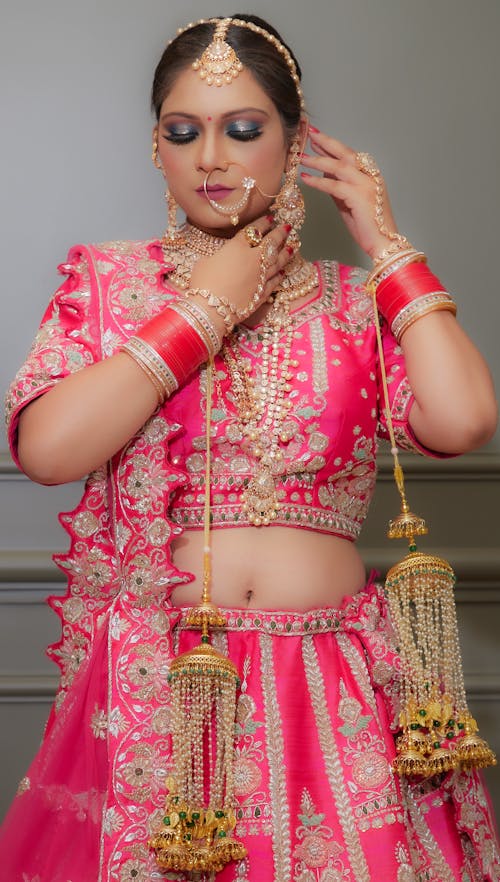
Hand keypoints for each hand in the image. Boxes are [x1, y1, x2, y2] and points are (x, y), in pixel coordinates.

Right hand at [189, 216, 292, 324]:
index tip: (270, 218)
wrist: (211, 309)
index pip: (254, 231)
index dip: (263, 223)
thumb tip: (221, 258)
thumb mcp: (204, 262)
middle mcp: (253, 260)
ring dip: (285, 253)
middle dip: (281, 234)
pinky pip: (274, 281)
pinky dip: (279, 276)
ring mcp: (260, 277)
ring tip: (293, 246)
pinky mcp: (262, 293)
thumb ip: (217, 257)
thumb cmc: (203, 283)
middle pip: (271, 243)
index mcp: (237, 247)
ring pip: (277, 262)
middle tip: (288, 227)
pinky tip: (283, 272)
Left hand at [300, 129, 399, 259]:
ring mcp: (366, 185)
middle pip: (345, 153)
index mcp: (370, 176)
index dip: (332, 146)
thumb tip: (325, 175)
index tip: (316, 139)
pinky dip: (318, 181)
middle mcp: (370, 177)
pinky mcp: (359, 196)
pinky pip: (334, 185)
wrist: (383, 244)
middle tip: (309, 134)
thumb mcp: (349, 204)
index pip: (349, 156)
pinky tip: (306, 178)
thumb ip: (339, 188)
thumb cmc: (368, 228)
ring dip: (318, 160)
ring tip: (301, 157)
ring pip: (339, 166)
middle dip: (326, 142)